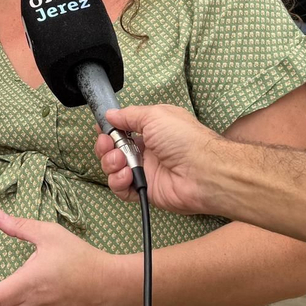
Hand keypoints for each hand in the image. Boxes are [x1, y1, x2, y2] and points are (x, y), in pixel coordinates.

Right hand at [95, 104, 227, 214]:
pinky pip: (122, 189)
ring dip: (110, 163)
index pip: (123, 130)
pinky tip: (126, 175)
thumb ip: (129, 115)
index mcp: (152, 130)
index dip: (110, 130)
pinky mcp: (145, 190)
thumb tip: (111, 114)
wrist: (203, 172)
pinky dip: (118, 182)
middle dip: (105, 146)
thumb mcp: (155, 115)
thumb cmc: (184, 139)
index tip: (102, 129)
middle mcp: (148, 150)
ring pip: (114, 169)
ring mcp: (146, 171)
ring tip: (121, 160)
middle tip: (108, 144)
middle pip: (114, 149)